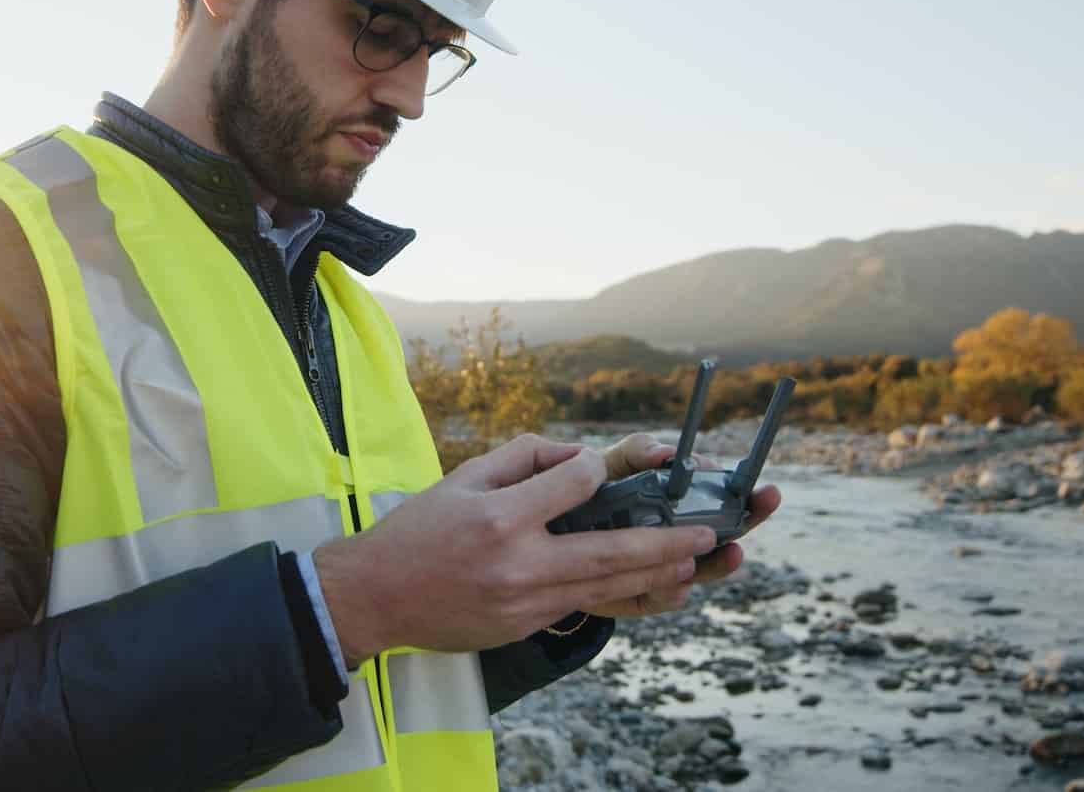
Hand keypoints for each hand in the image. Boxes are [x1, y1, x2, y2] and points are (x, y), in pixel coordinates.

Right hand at [312, 433, 717, 667]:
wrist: (377, 597)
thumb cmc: (419, 530)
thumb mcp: (464, 477)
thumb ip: (524, 456)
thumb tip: (577, 456)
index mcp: (501, 516)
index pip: (576, 483)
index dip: (597, 469)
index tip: (602, 466)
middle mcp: (519, 563)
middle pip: (612, 552)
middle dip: (666, 543)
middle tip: (705, 534)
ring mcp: (525, 603)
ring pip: (608, 588)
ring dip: (658, 576)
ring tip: (695, 563)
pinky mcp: (524, 626)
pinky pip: (584, 608)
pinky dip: (623, 597)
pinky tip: (652, 588)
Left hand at [576, 432, 783, 618]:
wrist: (547, 536)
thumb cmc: (588, 491)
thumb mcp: (612, 466)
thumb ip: (637, 453)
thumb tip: (666, 452)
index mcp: (680, 505)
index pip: (726, 500)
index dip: (748, 497)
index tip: (763, 490)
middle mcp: (679, 538)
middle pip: (726, 535)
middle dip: (747, 522)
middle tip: (765, 512)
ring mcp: (661, 569)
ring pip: (699, 570)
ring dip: (716, 564)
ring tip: (730, 553)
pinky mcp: (639, 596)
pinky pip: (661, 596)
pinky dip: (670, 590)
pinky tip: (676, 582)